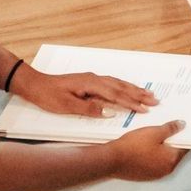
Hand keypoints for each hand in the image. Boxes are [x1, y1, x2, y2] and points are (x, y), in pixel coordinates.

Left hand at [11, 67, 157, 118]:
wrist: (35, 84)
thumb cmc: (48, 96)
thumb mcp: (66, 106)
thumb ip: (88, 109)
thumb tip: (108, 112)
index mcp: (91, 84)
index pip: (116, 95)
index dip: (131, 103)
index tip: (144, 109)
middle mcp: (95, 79)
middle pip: (121, 87)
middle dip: (139, 94)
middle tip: (155, 101)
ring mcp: (93, 78)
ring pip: (119, 83)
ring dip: (134, 89)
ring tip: (148, 94)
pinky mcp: (90, 81)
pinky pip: (112, 83)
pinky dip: (124, 86)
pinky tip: (128, 88)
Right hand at [110, 121, 188, 180]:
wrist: (111, 159)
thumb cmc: (132, 147)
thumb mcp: (155, 132)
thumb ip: (170, 129)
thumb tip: (181, 125)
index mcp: (171, 160)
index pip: (185, 147)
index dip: (184, 136)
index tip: (183, 129)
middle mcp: (165, 170)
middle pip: (174, 153)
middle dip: (172, 141)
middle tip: (167, 129)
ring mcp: (154, 174)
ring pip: (163, 158)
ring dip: (161, 148)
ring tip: (154, 135)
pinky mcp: (144, 174)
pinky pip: (153, 162)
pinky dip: (152, 154)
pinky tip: (145, 145)